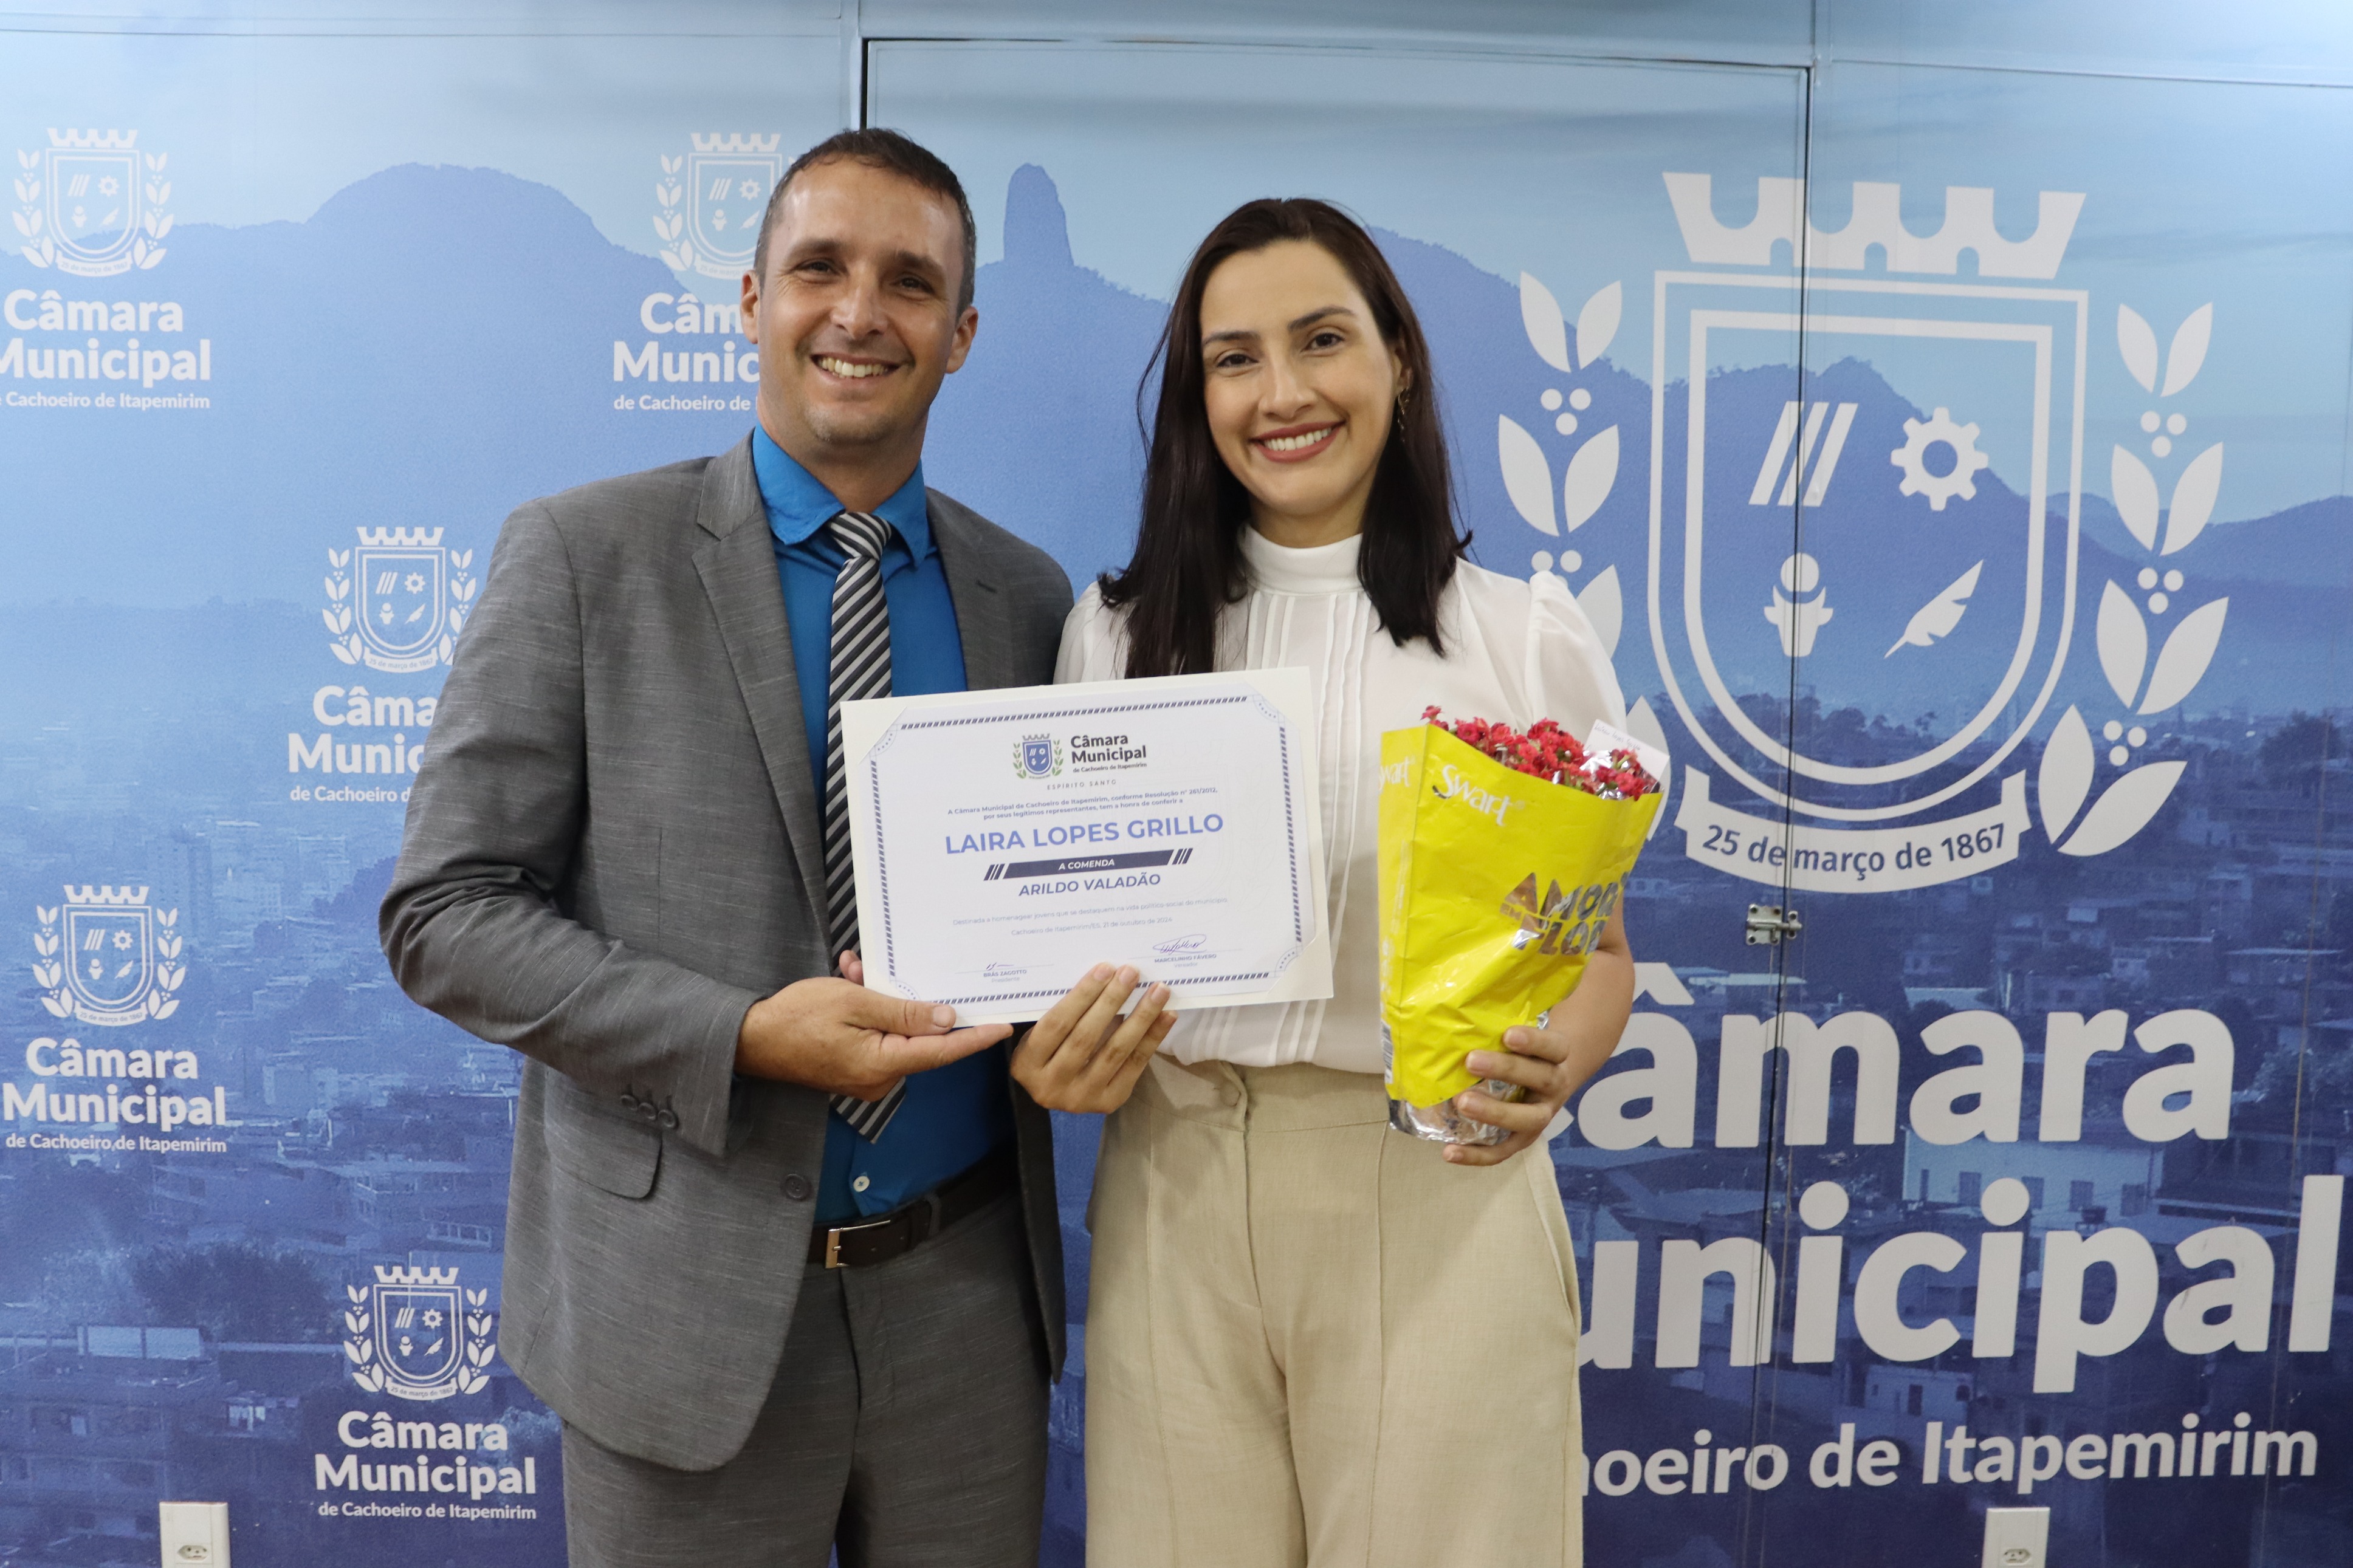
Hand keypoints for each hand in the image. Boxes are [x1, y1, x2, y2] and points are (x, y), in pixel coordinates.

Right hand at [734, 949, 1011, 1098]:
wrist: (750, 1040)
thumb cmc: (795, 1018)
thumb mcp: (853, 1002)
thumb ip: (903, 1011)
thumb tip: (946, 1020)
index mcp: (882, 1064)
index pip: (941, 1052)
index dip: (974, 1038)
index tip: (1002, 1027)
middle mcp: (879, 1078)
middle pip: (916, 1038)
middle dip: (906, 999)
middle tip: (876, 971)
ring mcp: (865, 1077)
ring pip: (893, 1031)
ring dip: (880, 999)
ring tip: (852, 973)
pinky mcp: (853, 1069)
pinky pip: (875, 1037)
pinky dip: (867, 1011)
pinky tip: (848, 982)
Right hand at [1011, 963, 1175, 1113]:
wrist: (1057, 1090)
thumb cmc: (1049, 1050)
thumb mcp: (1041, 1035)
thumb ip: (1063, 1013)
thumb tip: (1106, 976)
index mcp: (1026, 1064)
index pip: (1057, 1024)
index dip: (1082, 995)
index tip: (1105, 969)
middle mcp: (1050, 1086)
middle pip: (1086, 1037)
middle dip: (1112, 1001)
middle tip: (1132, 973)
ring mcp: (1080, 1098)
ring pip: (1115, 1052)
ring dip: (1140, 1017)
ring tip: (1158, 991)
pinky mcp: (1107, 1102)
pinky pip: (1134, 1066)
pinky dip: (1152, 1038)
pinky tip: (1166, 1016)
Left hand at [1446, 913, 1634, 1165]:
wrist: (1593, 1028)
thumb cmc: (1576, 988)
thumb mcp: (1584, 955)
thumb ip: (1587, 922)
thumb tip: (1598, 879)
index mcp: (1569, 1043)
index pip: (1556, 1048)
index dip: (1536, 1045)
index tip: (1510, 1032)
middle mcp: (1559, 1078)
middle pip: (1539, 1087)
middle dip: (1506, 1077)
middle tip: (1470, 1062)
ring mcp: (1544, 1104)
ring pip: (1525, 1121)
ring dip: (1492, 1117)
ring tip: (1459, 1104)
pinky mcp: (1527, 1119)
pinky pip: (1507, 1144)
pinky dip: (1481, 1153)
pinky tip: (1449, 1153)